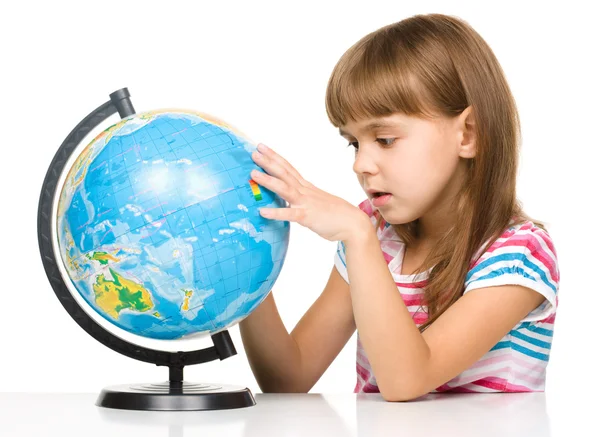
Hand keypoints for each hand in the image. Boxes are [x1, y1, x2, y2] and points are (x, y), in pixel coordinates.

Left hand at [250, 143, 371, 242]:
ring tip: (253, 173)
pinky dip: (276, 212)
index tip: (262, 147)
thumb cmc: (336, 215)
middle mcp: (305, 191)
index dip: (275, 157)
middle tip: (254, 151)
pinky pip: (289, 214)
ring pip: (285, 188)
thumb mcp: (317, 202)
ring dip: (268, 180)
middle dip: (268, 161)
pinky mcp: (307, 217)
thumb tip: (292, 201)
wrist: (354, 223)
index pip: (288, 168)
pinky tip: (262, 211)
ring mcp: (306, 203)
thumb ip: (303, 199)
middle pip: (284, 172)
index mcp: (307, 187)